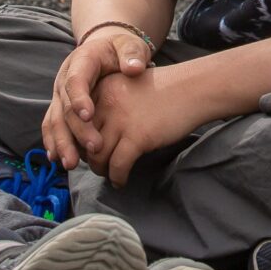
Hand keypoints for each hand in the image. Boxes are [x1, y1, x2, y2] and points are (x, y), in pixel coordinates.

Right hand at [41, 24, 153, 169]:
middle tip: (94, 148)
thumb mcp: (129, 45)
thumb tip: (134, 68)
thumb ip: (132, 54)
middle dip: (76, 130)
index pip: (76, 81)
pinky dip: (53, 142)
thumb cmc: (120, 49)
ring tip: (71, 163)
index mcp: (81, 61)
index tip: (89, 115)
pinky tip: (57, 159)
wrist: (106, 48)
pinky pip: (52, 125)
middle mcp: (65, 78)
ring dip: (61, 142)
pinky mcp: (60, 106)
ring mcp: (60, 94)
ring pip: (54, 120)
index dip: (79, 98)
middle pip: (64, 107)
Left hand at [82, 62, 220, 186]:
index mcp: (101, 89)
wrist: (193, 88)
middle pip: (83, 140)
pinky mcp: (137, 137)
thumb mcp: (127, 89)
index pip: (76, 121)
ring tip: (109, 174)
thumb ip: (108, 105)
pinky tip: (121, 181)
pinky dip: (117, 177)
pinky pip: (117, 165)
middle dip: (88, 158)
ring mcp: (121, 120)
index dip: (78, 140)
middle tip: (98, 166)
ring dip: (101, 170)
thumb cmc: (164, 90)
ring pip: (97, 156)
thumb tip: (92, 136)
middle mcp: (106, 103)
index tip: (87, 151)